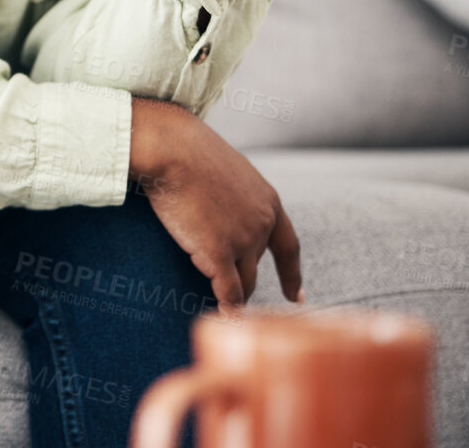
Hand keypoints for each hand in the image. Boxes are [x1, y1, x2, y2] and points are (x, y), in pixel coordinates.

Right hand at [128, 96, 303, 315]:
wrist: (172, 148)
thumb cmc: (188, 151)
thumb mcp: (225, 170)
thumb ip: (233, 195)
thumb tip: (221, 208)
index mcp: (268, 202)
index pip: (288, 246)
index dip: (291, 274)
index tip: (296, 297)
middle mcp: (263, 224)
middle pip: (255, 266)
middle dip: (242, 277)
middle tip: (228, 289)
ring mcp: (243, 240)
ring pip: (242, 282)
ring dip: (233, 294)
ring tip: (223, 308)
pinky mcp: (218, 253)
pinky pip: (228, 292)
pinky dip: (229, 309)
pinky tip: (227, 320)